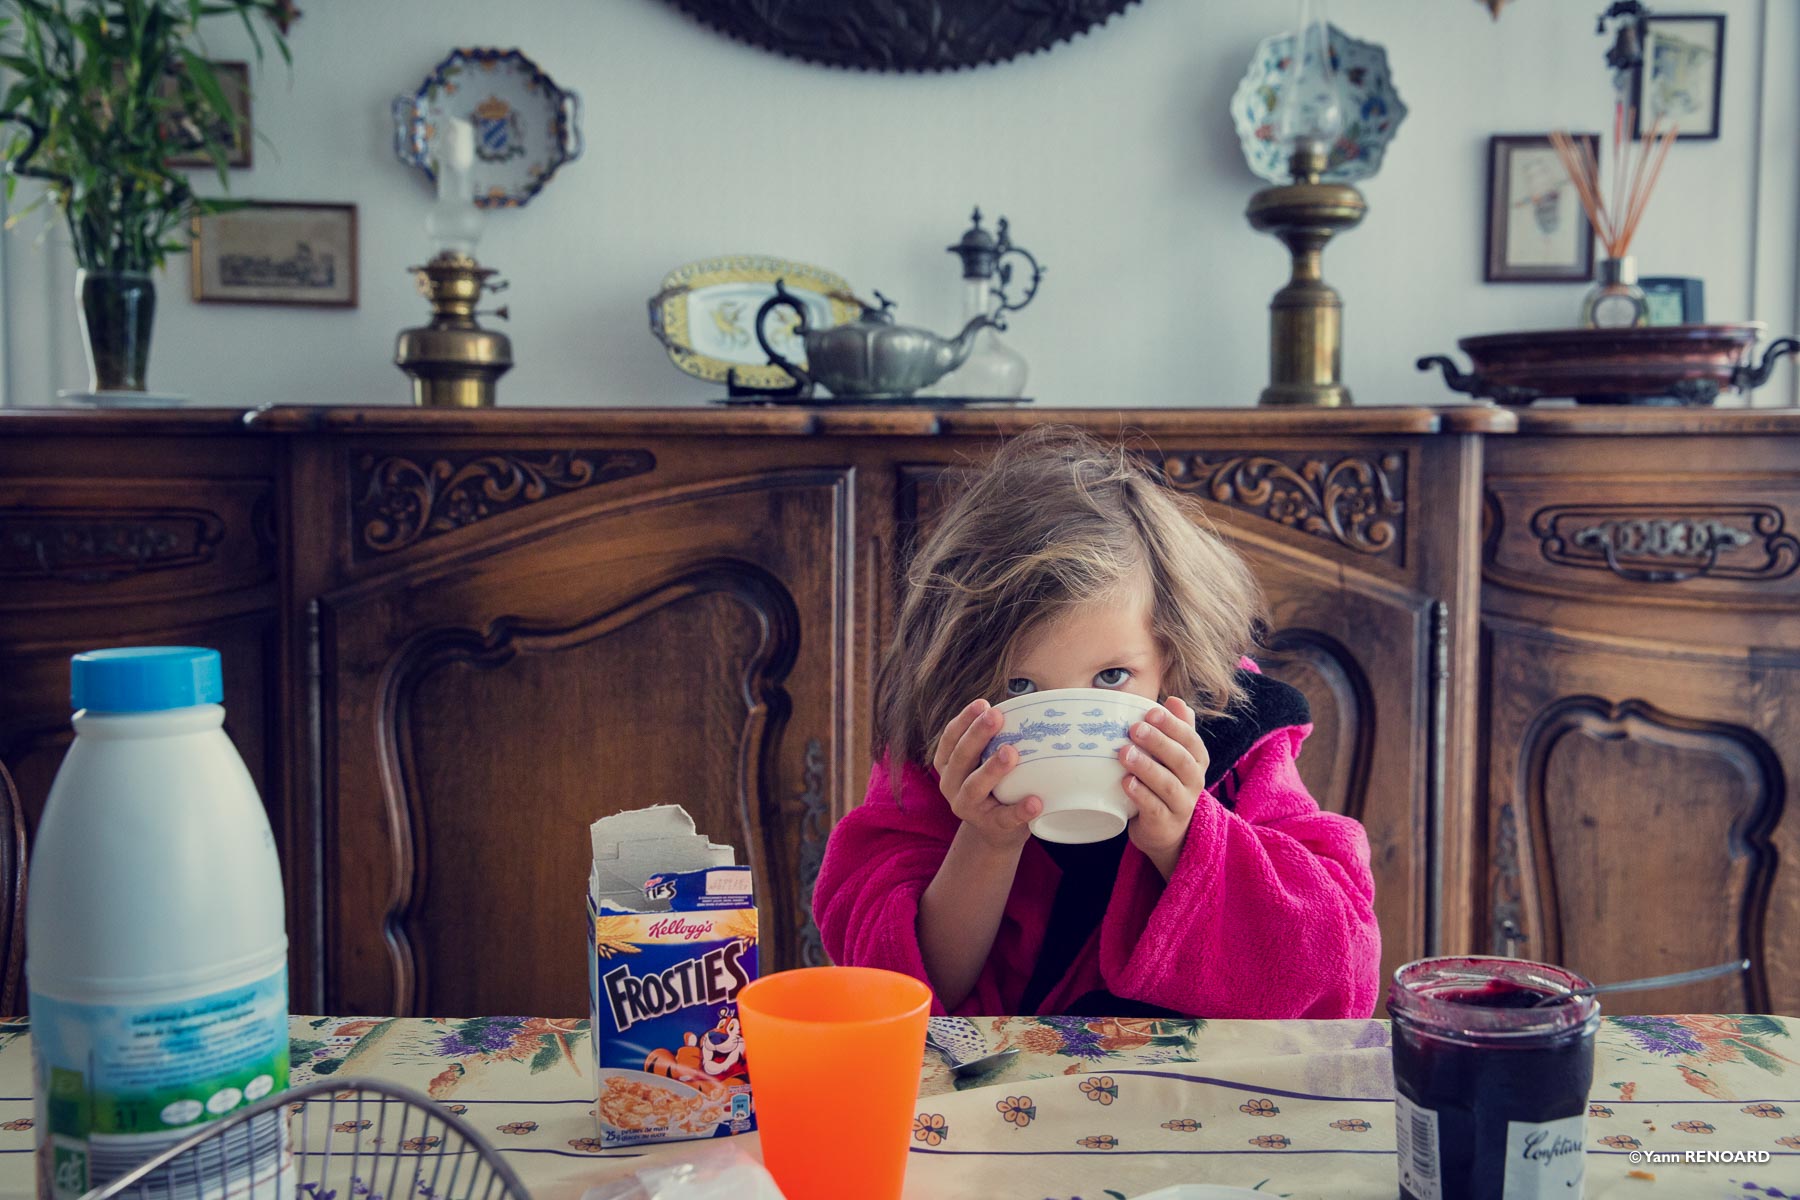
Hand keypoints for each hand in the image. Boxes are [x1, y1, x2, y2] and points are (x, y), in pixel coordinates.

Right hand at [932, 698, 1041, 851]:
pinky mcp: (990, 826)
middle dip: (977, 735)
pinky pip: (1004, 818)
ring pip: (974, 787)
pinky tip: (1035, 801)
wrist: (996, 832)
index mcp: (948, 764)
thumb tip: (1030, 704)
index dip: (964, 720)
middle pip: (960, 757)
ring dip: (992, 768)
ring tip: (1011, 753)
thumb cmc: (995, 785)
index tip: (983, 703)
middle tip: (995, 716)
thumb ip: (996, 738)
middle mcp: (950, 784)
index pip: (950, 738)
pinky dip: (1020, 810)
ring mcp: (967, 807)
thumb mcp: (985, 761)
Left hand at [1119, 696, 1210, 879]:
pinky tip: (1126, 782)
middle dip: (1158, 742)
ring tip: (1124, 753)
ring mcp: (1181, 804)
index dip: (1172, 725)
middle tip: (1134, 729)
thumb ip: (1177, 729)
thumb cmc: (1166, 782)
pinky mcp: (1164, 823)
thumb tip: (1175, 700)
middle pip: (1180, 759)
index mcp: (1196, 760)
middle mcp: (1194, 781)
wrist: (1165, 830)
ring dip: (1146, 767)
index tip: (1151, 712)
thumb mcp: (1173, 756)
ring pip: (1167, 784)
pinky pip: (1154, 807)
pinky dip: (1140, 794)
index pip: (1190, 739)